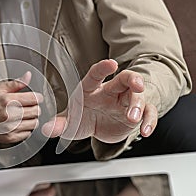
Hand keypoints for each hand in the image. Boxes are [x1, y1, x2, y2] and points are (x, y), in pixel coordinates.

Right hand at [0, 71, 43, 143]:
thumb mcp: (0, 89)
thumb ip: (16, 83)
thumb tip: (28, 76)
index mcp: (7, 101)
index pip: (34, 99)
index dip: (37, 97)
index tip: (36, 98)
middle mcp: (9, 115)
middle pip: (36, 111)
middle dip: (35, 107)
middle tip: (29, 106)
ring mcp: (10, 128)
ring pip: (34, 123)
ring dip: (32, 119)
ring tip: (24, 115)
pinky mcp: (10, 137)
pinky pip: (28, 133)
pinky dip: (26, 128)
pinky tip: (19, 124)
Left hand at [42, 59, 157, 142]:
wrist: (97, 128)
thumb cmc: (83, 117)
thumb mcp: (70, 123)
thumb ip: (59, 124)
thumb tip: (45, 129)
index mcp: (91, 88)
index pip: (96, 74)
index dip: (103, 68)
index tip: (111, 64)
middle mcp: (110, 91)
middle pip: (125, 78)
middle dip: (133, 79)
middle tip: (137, 85)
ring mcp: (125, 101)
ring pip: (138, 95)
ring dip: (138, 105)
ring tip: (133, 118)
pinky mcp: (137, 114)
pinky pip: (149, 113)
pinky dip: (150, 121)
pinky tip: (145, 132)